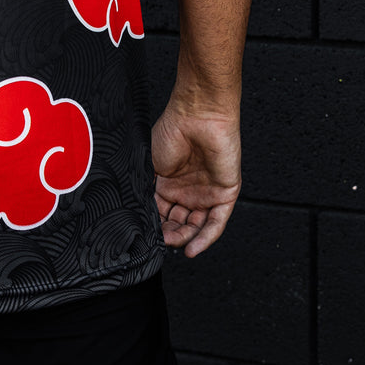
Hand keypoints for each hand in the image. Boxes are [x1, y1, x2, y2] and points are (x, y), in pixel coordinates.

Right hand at [151, 101, 240, 257]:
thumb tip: (138, 212)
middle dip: (169, 235)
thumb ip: (147, 189)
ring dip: (185, 239)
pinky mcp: (225, 195)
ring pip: (197, 227)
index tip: (146, 233)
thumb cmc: (172, 131)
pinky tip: (192, 248)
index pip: (162, 213)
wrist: (197, 116)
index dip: (155, 225)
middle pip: (179, 223)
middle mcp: (188, 191)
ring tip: (173, 243)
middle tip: (159, 239)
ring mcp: (207, 194)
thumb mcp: (150, 164)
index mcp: (169, 183)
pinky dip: (205, 239)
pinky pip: (216, 223)